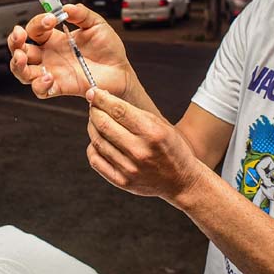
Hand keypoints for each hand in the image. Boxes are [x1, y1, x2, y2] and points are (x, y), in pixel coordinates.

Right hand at [8, 4, 132, 99]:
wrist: (120, 69)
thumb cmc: (108, 48)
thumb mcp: (96, 24)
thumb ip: (81, 14)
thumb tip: (67, 7)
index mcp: (55, 38)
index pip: (34, 29)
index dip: (38, 22)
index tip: (51, 19)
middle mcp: (49, 55)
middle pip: (20, 49)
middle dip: (14, 41)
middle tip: (19, 35)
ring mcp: (52, 71)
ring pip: (22, 72)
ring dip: (17, 64)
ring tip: (22, 57)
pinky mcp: (59, 87)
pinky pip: (40, 90)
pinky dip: (40, 85)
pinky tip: (49, 77)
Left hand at [85, 88, 202, 202]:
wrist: (181, 181)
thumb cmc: (170, 148)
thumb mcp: (161, 125)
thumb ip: (135, 113)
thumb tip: (105, 99)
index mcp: (152, 133)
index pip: (119, 110)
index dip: (101, 98)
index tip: (93, 92)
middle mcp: (139, 151)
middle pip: (104, 124)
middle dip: (94, 111)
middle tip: (93, 105)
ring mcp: (129, 169)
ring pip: (97, 141)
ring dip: (92, 127)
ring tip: (96, 121)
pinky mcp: (121, 181)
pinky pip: (95, 160)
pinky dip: (93, 147)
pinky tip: (99, 141)